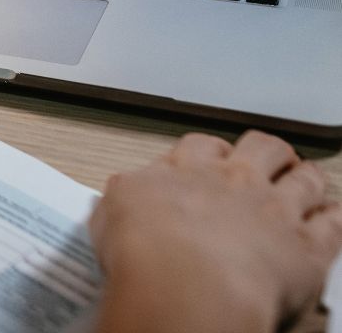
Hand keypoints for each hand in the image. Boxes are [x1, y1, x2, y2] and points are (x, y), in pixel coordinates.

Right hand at [91, 130, 341, 332]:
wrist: (185, 286)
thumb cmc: (145, 252)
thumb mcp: (111, 211)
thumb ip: (126, 193)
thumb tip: (127, 192)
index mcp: (189, 169)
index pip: (202, 145)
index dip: (211, 152)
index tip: (211, 161)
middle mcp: (236, 181)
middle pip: (263, 146)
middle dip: (266, 152)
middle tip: (265, 164)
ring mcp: (276, 211)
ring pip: (306, 178)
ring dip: (306, 178)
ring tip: (305, 182)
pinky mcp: (309, 248)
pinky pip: (334, 222)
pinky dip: (333, 216)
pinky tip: (329, 217)